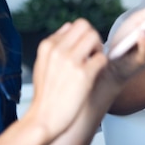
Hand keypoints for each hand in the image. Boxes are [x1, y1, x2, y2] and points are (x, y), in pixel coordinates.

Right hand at [25, 19, 106, 139]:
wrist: (44, 119)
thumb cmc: (46, 95)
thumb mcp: (42, 63)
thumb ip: (54, 44)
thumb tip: (68, 27)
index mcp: (48, 45)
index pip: (74, 25)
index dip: (83, 36)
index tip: (83, 49)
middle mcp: (59, 50)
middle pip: (86, 26)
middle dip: (93, 37)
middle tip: (92, 53)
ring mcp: (71, 61)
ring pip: (95, 37)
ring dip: (99, 48)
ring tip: (93, 62)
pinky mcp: (84, 74)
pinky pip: (102, 58)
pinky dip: (102, 64)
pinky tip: (95, 73)